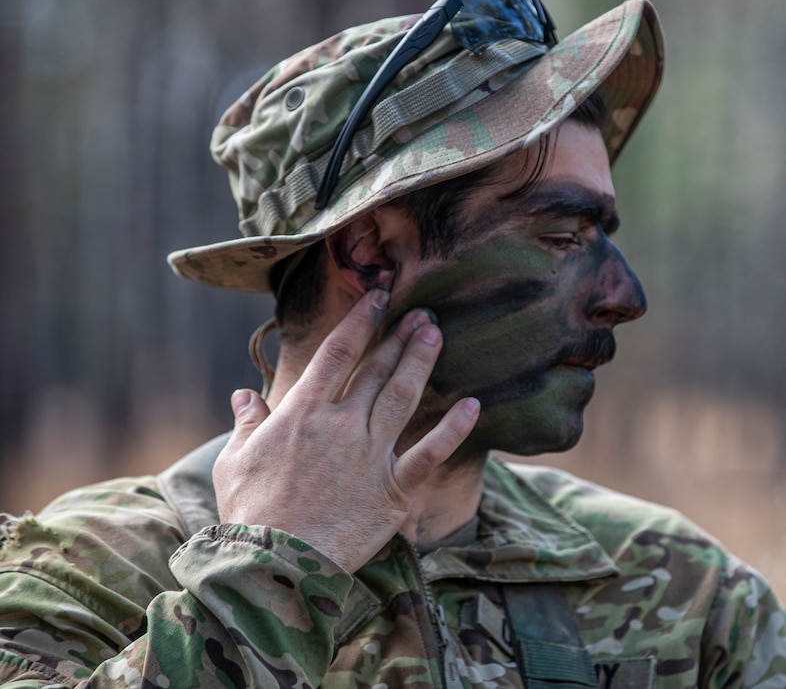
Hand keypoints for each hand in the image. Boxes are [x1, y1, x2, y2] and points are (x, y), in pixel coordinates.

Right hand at [212, 289, 479, 572]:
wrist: (277, 564)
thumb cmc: (252, 514)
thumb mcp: (235, 462)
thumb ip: (246, 425)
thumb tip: (243, 397)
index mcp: (301, 412)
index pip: (336, 351)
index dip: (361, 319)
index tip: (378, 297)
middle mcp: (341, 425)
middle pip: (376, 368)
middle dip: (398, 336)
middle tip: (421, 312)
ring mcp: (370, 454)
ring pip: (403, 396)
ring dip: (421, 362)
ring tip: (436, 334)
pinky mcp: (393, 488)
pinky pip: (430, 453)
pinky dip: (453, 429)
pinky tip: (472, 406)